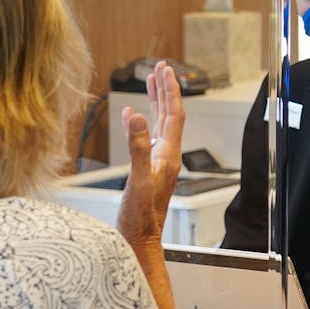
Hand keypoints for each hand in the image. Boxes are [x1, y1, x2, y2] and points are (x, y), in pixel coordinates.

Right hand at [116, 60, 184, 252]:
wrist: (139, 240)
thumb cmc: (140, 216)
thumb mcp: (138, 179)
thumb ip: (138, 148)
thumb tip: (136, 117)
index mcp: (169, 155)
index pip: (174, 115)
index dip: (170, 91)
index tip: (164, 70)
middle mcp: (168, 156)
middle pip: (170, 115)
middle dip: (165, 90)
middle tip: (160, 68)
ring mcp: (159, 162)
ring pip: (161, 125)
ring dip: (157, 102)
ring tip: (151, 82)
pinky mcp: (149, 169)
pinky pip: (150, 137)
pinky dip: (144, 122)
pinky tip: (136, 118)